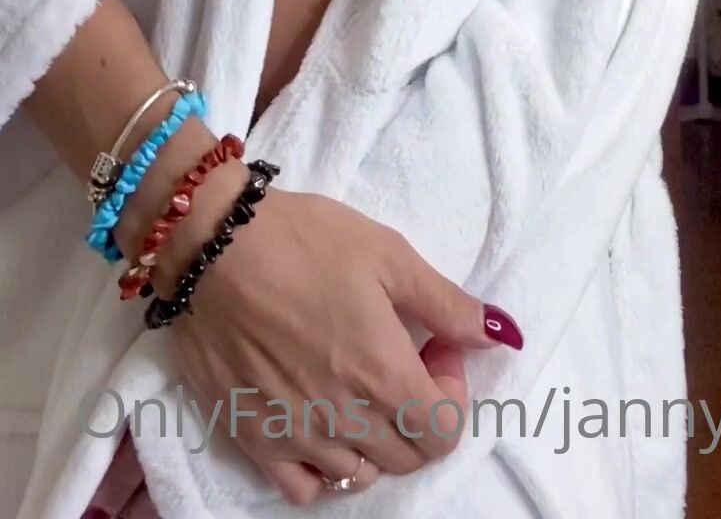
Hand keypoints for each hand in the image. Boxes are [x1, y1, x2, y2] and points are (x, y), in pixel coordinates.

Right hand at [157, 180, 517, 506]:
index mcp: (384, 376)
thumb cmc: (304, 240)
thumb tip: (499, 334)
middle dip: (420, 412)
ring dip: (376, 440)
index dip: (453, 389)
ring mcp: (295, 437)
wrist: (211, 245)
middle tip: (403, 358)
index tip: (436, 345)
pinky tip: (320, 423)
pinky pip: (301, 490)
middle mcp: (344, 421)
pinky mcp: (251, 439)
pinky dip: (322, 470)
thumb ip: (447, 302)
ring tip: (360, 386)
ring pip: (359, 476)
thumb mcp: (388, 254)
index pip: (445, 431)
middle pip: (407, 456)